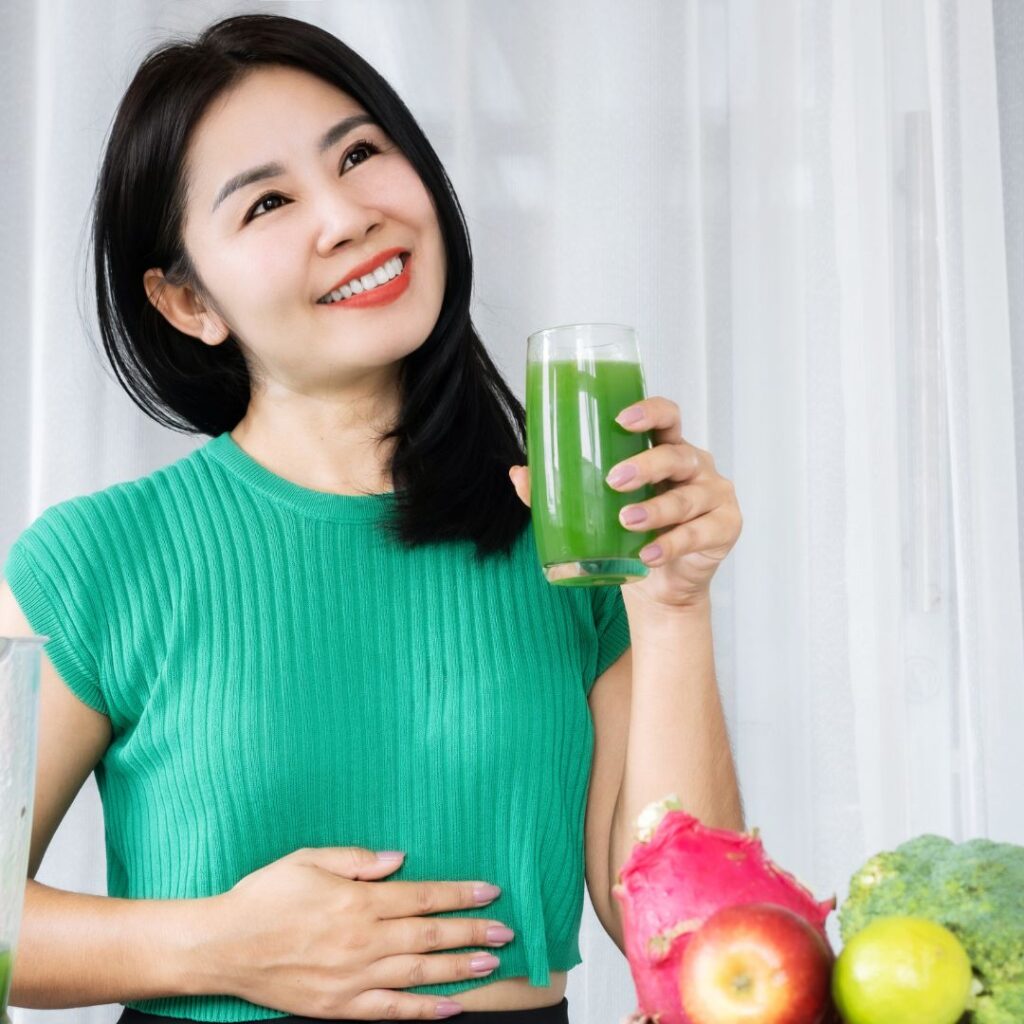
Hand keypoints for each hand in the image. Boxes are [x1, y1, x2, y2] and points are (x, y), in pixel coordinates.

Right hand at [205, 846, 513, 1018]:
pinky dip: (423, 1011)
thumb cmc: (265, 896)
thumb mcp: (309, 858)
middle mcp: (362, 940)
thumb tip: (399, 859)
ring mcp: (353, 978)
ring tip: (492, 963)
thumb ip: (358, 858)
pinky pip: (390, 1012)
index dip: (460, 894)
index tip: (490, 892)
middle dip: (472, 933)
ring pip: (418, 975)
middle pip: (429, 936)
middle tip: (506, 931)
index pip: (423, 896)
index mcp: (357, 900)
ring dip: (459, 970)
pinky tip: (450, 1008)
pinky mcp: (339, 1007)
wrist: (223, 946)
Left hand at [509, 396, 742, 608]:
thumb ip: (558, 490)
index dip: (649, 412)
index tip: (621, 419)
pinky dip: (671, 545)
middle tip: (614, 479)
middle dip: (646, 465)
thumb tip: (518, 473)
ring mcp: (715, 496)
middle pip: (677, 455)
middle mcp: (696, 467)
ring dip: (656, 509)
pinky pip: (699, 533)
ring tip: (626, 520)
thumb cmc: (630, 536)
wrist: (661, 589)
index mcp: (667, 450)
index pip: (668, 416)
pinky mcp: (726, 528)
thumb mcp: (595, 510)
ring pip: (687, 497)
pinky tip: (647, 554)